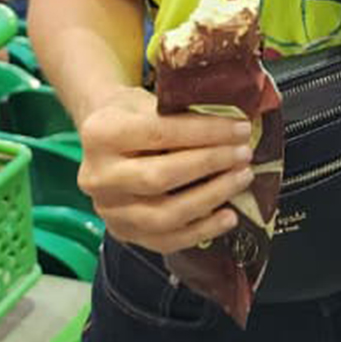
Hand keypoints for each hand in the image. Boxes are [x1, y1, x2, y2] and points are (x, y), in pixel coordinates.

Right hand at [77, 86, 254, 253]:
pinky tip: (227, 216)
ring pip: (164, 215)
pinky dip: (201, 230)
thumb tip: (233, 127)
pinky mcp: (122, 232)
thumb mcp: (150, 100)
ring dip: (211, 198)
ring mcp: (108, 210)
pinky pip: (165, 241)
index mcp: (101, 135)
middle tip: (242, 154)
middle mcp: (98, 177)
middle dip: (210, 165)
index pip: (160, 134)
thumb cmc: (132, 115)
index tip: (240, 129)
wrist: (103, 138)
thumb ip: (184, 113)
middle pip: (160, 177)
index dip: (206, 132)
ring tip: (240, 179)